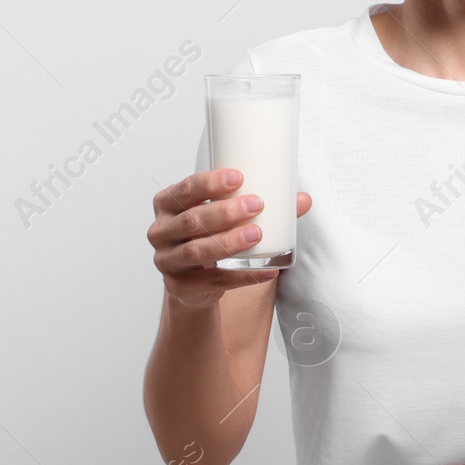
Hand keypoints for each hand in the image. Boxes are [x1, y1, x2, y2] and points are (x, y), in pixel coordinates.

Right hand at [148, 168, 312, 309]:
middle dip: (225, 212)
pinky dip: (243, 276)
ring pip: (197, 250)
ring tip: (257, 234)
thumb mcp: (226, 218)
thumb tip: (303, 199)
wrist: (194, 282)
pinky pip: (213, 281)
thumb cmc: (210, 236)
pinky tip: (266, 270)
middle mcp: (161, 231)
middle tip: (257, 204)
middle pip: (192, 220)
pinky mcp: (179, 287)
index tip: (239, 177)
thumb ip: (259, 207)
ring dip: (229, 242)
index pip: (186, 189)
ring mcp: (167, 261)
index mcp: (168, 204)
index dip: (210, 182)